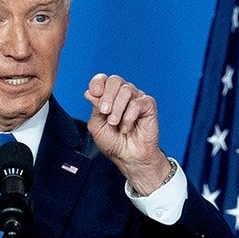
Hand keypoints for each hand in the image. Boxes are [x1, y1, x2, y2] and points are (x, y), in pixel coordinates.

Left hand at [83, 73, 169, 194]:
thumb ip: (95, 108)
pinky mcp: (148, 106)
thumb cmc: (113, 143)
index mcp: (109, 96)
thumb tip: (90, 92)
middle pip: (114, 80)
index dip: (97, 83)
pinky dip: (129, 117)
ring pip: (126, 90)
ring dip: (117, 109)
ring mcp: (137, 98)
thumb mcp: (97, 125)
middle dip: (107, 96)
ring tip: (115, 123)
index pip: (103, 80)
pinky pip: (137, 103)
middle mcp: (123, 94)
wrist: (128, 157)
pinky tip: (127, 128)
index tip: (94, 94)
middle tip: (104, 112)